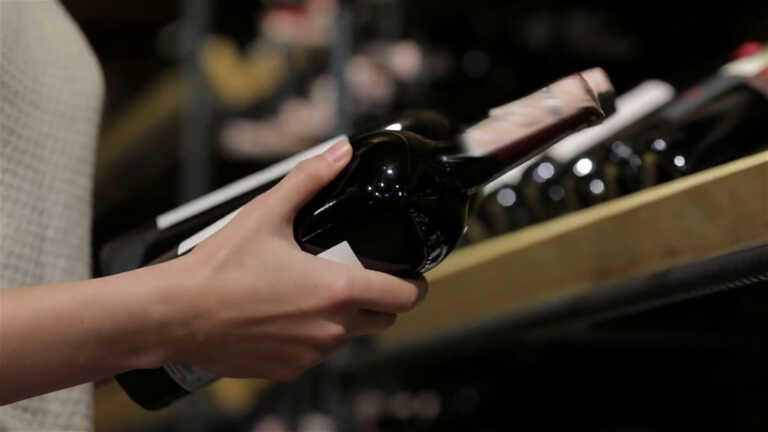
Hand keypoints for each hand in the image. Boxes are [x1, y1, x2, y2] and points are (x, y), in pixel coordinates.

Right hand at [164, 139, 426, 379]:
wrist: (176, 315)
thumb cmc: (219, 268)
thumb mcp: (267, 214)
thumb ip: (308, 180)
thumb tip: (339, 153)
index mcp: (336, 291)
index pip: (405, 297)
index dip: (415, 284)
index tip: (409, 274)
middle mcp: (331, 329)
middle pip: (384, 319)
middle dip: (381, 299)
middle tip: (360, 275)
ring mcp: (311, 354)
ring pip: (351, 338)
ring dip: (347, 318)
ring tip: (317, 292)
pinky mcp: (288, 370)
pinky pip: (318, 355)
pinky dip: (315, 337)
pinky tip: (289, 316)